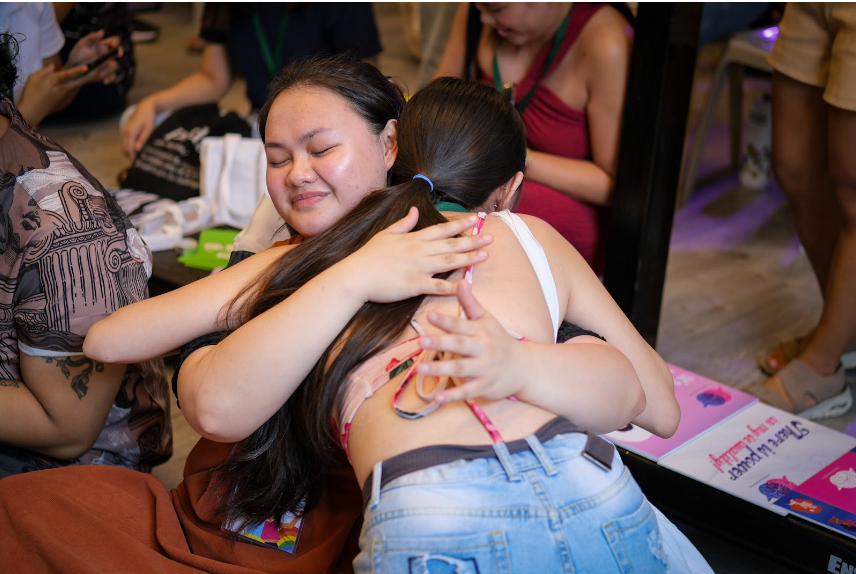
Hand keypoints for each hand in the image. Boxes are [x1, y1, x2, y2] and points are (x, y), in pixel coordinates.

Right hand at [17, 63, 90, 125]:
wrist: (32, 111)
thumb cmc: (30, 93)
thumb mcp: (33, 78)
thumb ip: (44, 71)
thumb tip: (53, 66)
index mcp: (53, 82)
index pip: (67, 75)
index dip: (77, 71)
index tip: (86, 67)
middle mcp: (62, 88)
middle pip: (78, 81)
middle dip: (90, 75)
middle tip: (101, 68)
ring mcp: (64, 93)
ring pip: (77, 83)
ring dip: (87, 77)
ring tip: (97, 70)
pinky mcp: (63, 96)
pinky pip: (72, 86)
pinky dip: (79, 80)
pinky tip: (85, 76)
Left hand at [66, 30, 121, 83]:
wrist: (73, 69)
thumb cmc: (78, 54)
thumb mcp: (82, 44)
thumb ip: (91, 38)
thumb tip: (102, 32)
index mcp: (104, 45)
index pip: (114, 41)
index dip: (116, 42)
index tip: (114, 45)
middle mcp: (109, 54)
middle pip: (118, 52)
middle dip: (119, 53)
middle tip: (117, 55)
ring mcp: (109, 65)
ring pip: (115, 66)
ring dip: (109, 69)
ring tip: (100, 73)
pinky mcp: (107, 75)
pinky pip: (112, 77)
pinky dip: (109, 78)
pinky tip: (104, 81)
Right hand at [122, 98, 156, 159]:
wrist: (145, 107)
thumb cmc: (149, 118)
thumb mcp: (149, 129)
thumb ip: (142, 139)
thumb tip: (137, 150)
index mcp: (130, 132)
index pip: (129, 148)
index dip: (132, 157)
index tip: (138, 164)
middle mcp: (125, 132)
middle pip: (124, 149)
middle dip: (130, 157)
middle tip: (139, 164)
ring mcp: (124, 131)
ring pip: (124, 146)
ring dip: (129, 153)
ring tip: (139, 159)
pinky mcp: (126, 131)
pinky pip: (125, 142)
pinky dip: (129, 148)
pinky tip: (137, 151)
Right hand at [342, 208, 493, 303]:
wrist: (356, 275)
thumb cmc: (369, 256)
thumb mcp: (386, 234)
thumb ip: (404, 223)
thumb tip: (416, 211)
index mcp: (414, 238)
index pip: (442, 229)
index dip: (460, 224)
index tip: (476, 220)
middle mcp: (419, 251)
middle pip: (451, 244)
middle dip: (472, 240)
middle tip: (490, 238)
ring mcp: (418, 267)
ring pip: (449, 261)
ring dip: (469, 258)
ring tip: (485, 255)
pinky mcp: (414, 285)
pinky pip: (437, 286)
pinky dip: (453, 286)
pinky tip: (466, 286)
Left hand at [416, 280, 526, 402]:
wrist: (524, 367)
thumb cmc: (499, 340)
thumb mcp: (486, 320)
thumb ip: (470, 303)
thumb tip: (460, 280)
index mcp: (480, 331)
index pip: (461, 324)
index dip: (445, 321)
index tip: (429, 316)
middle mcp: (483, 349)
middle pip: (460, 345)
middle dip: (441, 343)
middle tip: (421, 341)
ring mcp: (484, 369)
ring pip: (461, 369)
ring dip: (440, 369)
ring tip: (420, 369)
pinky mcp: (484, 386)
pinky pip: (467, 391)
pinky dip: (452, 396)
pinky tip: (436, 398)